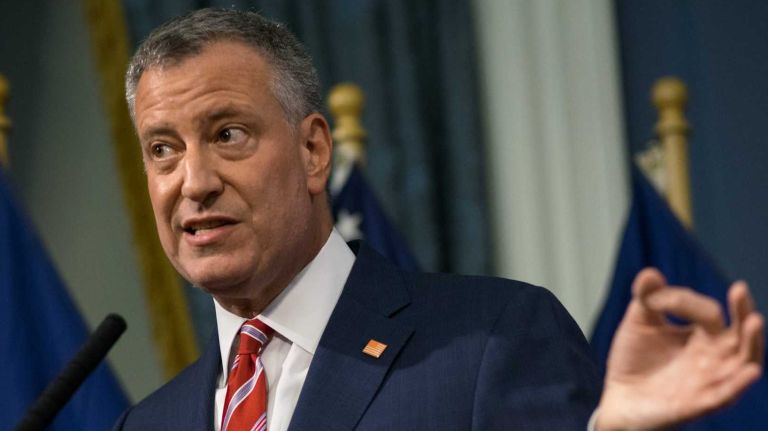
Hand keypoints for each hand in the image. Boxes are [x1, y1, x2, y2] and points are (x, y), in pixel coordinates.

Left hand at [595, 268, 763, 430]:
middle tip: (740, 290)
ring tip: (754, 321)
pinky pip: (725, 395)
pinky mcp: (698, 404)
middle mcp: (713, 357)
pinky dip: (738, 384)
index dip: (684, 301)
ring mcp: (709, 381)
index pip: (708, 312)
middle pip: (740, 335)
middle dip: (744, 312)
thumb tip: (650, 273)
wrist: (619, 397)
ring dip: (751, 343)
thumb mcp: (639, 324)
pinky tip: (749, 370)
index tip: (655, 299)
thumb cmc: (635, 360)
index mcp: (703, 336)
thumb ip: (647, 299)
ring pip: (742, 363)